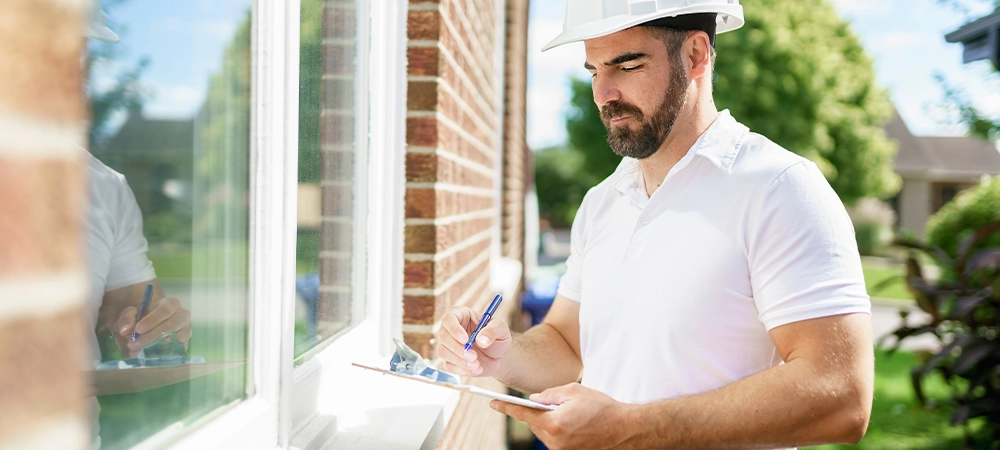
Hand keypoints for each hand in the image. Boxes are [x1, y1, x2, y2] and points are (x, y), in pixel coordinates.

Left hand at [117, 297, 191, 356]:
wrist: (153, 325)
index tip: (138, 329)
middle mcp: (182, 315)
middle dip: (152, 335)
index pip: (165, 310)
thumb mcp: (133, 313)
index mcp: (171, 304)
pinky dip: (167, 352)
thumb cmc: (145, 317)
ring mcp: (186, 329)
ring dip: (158, 345)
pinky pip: (180, 349)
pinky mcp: (185, 342)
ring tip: (141, 350)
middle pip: (171, 325)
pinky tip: (154, 354)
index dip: (153, 319)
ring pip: (177, 337)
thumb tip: (126, 331)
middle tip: (134, 344)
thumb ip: (127, 319)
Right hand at [435, 306, 511, 376]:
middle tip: (473, 356)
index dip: (454, 328)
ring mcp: (448, 345)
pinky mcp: (450, 360)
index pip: (448, 318)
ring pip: (442, 352)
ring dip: (459, 361)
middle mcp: (451, 329)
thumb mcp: (501, 329)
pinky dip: (462, 370)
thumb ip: (493, 330)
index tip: (465, 340)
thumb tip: (480, 339)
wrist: (499, 356)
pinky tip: (476, 369)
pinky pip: (448, 366)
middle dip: (457, 348)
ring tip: (477, 364)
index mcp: (461, 315)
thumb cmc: (498, 337)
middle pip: (443, 336)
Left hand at [490, 383, 633, 449]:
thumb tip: (534, 399)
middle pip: (533, 424)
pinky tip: (569, 422)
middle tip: (548, 401)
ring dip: (547, 421)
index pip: (523, 413)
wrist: (623, 428)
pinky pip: (553, 439)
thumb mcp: (573, 391)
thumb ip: (549, 394)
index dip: (506, 407)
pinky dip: (555, 429)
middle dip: (535, 411)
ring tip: (565, 412)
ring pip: (543, 432)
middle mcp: (555, 441)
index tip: (492, 402)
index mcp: (554, 423)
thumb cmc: (600, 406)